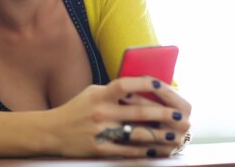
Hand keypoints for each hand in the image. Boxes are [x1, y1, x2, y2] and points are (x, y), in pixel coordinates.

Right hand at [44, 76, 190, 157]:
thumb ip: (112, 91)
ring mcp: (101, 132)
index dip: (144, 84)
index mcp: (99, 95)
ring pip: (138, 134)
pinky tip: (158, 150)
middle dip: (164, 115)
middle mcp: (101, 112)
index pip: (124, 85)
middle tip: (182, 118)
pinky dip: (145, 151)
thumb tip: (140, 88)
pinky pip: (128, 151)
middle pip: (138, 112)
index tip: (161, 86)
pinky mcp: (100, 149)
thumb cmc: (75, 110)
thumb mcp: (91, 93)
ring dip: (160, 136)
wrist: (52, 131)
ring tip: (176, 137)